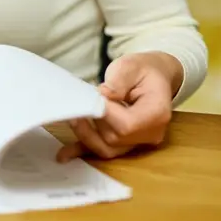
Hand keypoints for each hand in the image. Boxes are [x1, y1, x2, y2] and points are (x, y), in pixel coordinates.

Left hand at [57, 51, 183, 161]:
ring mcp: (137, 141)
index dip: (104, 114)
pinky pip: (101, 150)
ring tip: (71, 117)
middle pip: (114, 138)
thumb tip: (102, 96)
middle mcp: (149, 134)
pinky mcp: (123, 143)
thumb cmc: (144, 70)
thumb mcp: (132, 66)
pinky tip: (63, 154)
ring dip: (84, 134)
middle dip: (92, 121)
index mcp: (157, 114)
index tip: (91, 97)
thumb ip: (118, 81)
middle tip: (78, 102)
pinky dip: (81, 151)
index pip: (126, 125)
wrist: (154, 76)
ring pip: (106, 148)